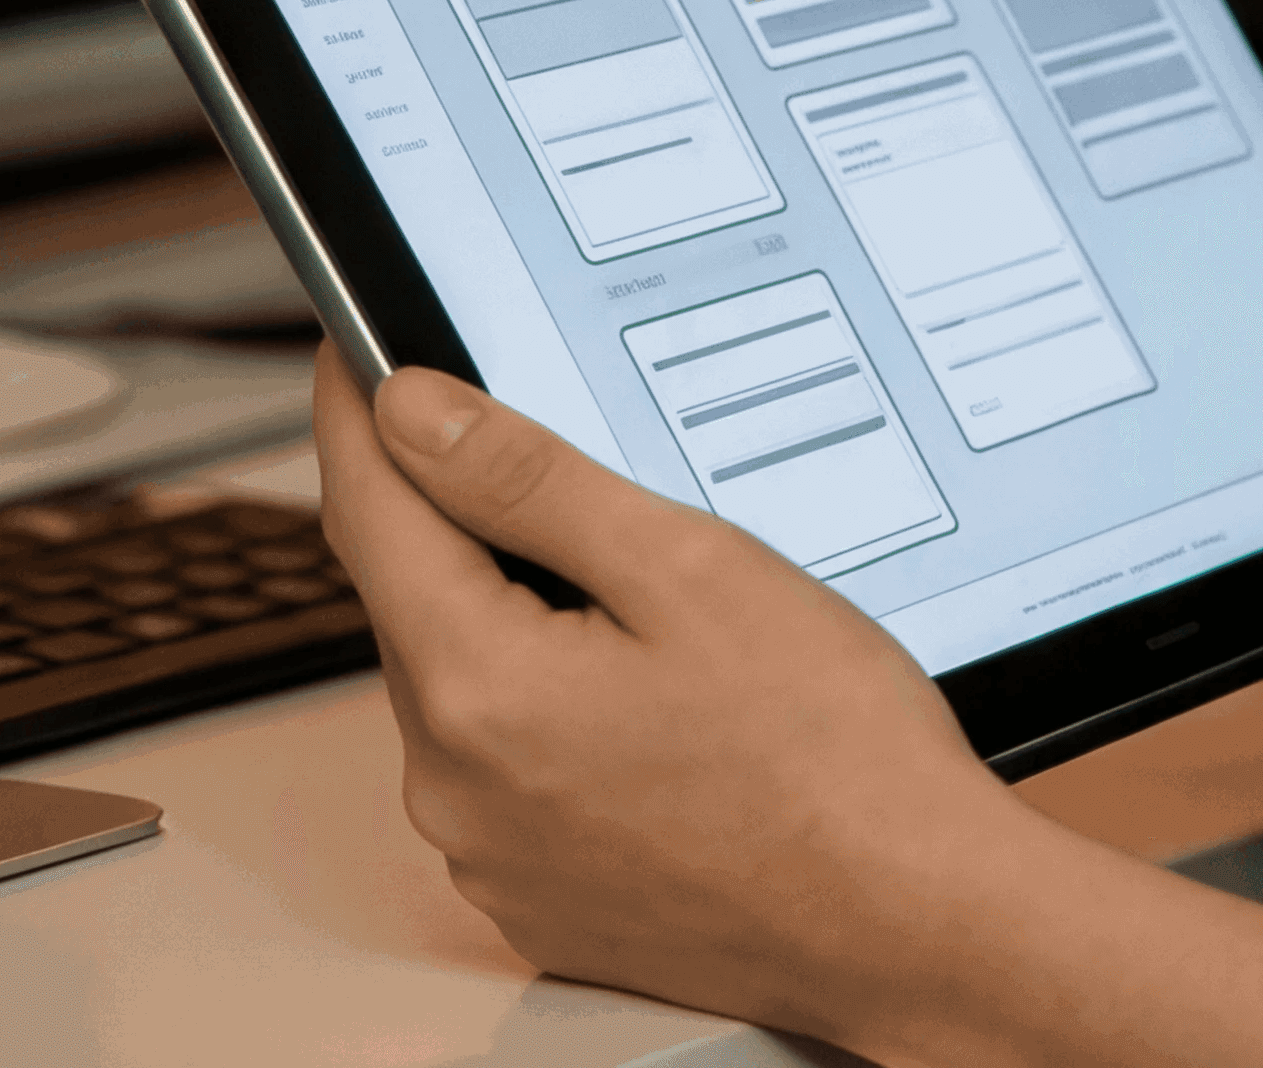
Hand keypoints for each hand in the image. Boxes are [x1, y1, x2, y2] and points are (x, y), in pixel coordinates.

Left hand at [313, 340, 1012, 1036]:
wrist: (908, 917)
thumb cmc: (829, 752)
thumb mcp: (689, 568)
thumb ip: (531, 482)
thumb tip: (411, 412)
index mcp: (479, 690)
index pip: (368, 510)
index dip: (355, 409)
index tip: (354, 346)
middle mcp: (456, 788)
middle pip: (418, 596)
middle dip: (468, 513)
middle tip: (559, 443)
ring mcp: (493, 854)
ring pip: (468, 680)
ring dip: (520, 613)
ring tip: (655, 592)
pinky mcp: (537, 894)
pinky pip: (508, 763)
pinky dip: (554, 701)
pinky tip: (661, 691)